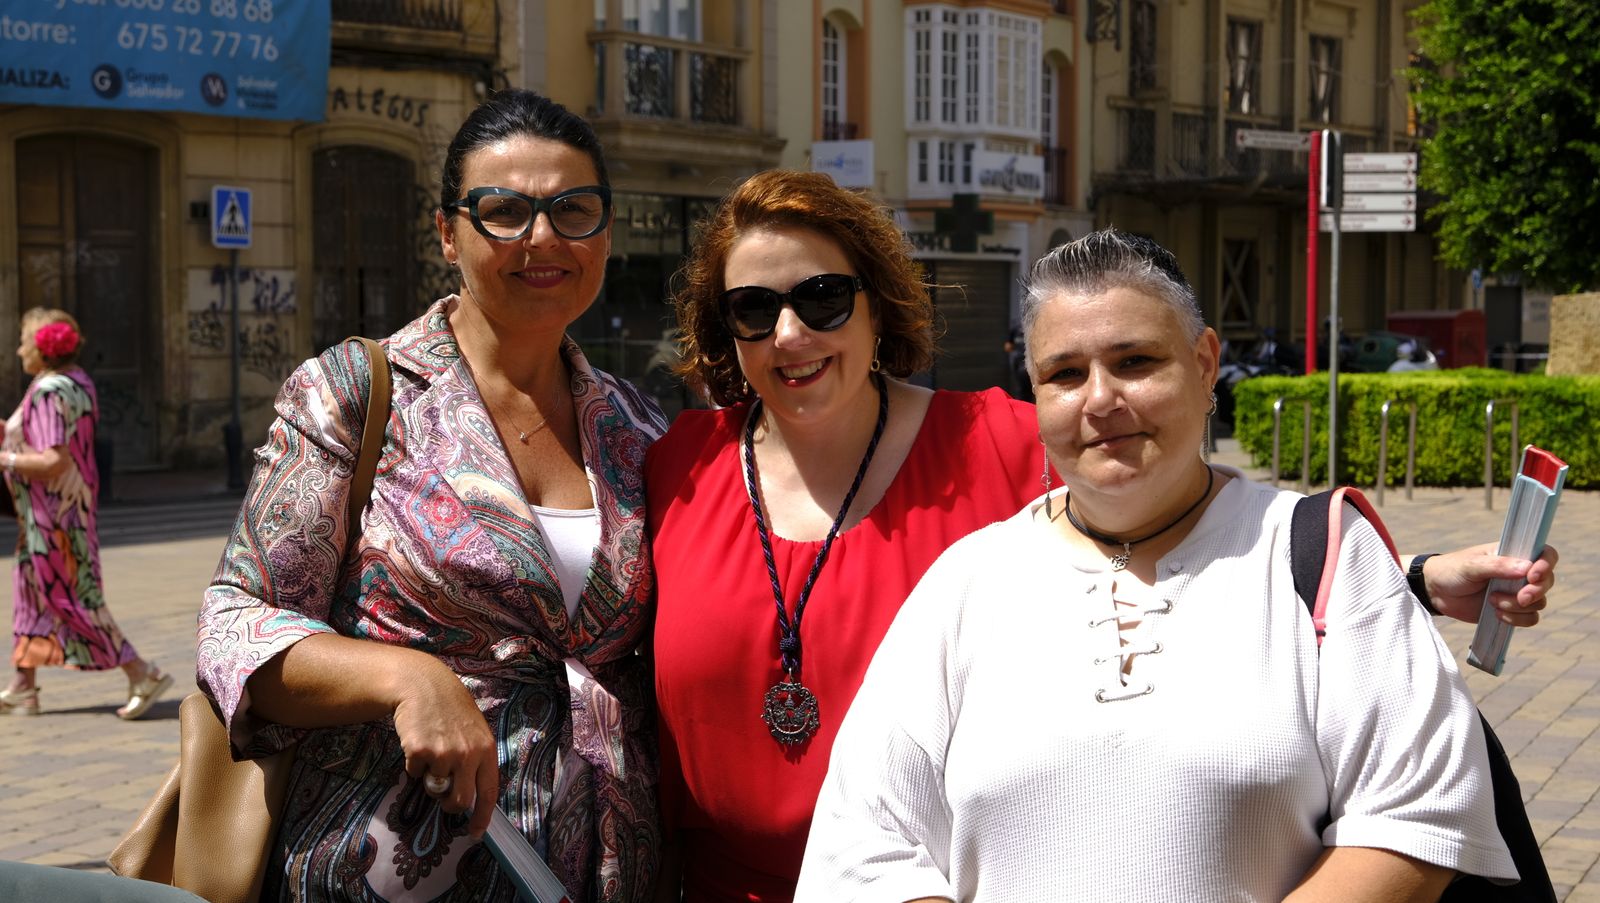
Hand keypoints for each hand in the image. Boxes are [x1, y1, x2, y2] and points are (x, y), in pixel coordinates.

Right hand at [393, 658, 499, 837]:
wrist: (423, 685)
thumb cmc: (451, 709)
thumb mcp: (474, 731)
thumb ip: (476, 760)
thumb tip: (472, 796)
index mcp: (486, 750)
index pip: (489, 792)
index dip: (482, 816)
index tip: (475, 834)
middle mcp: (468, 754)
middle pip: (460, 801)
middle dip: (450, 805)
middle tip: (444, 796)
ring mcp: (443, 753)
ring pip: (435, 789)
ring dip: (430, 779)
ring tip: (432, 752)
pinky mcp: (419, 752)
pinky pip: (415, 774)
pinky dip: (414, 765)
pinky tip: (418, 742)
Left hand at [1423, 543, 1557, 626]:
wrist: (1436, 592)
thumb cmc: (1452, 571)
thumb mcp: (1471, 565)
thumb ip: (1497, 566)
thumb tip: (1527, 568)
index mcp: (1514, 554)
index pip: (1545, 554)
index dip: (1546, 565)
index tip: (1532, 575)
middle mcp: (1520, 573)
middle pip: (1547, 582)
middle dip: (1536, 592)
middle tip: (1520, 597)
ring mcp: (1516, 592)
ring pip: (1539, 603)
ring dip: (1518, 606)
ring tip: (1492, 601)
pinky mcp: (1511, 611)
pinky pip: (1529, 619)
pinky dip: (1516, 619)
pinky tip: (1496, 614)